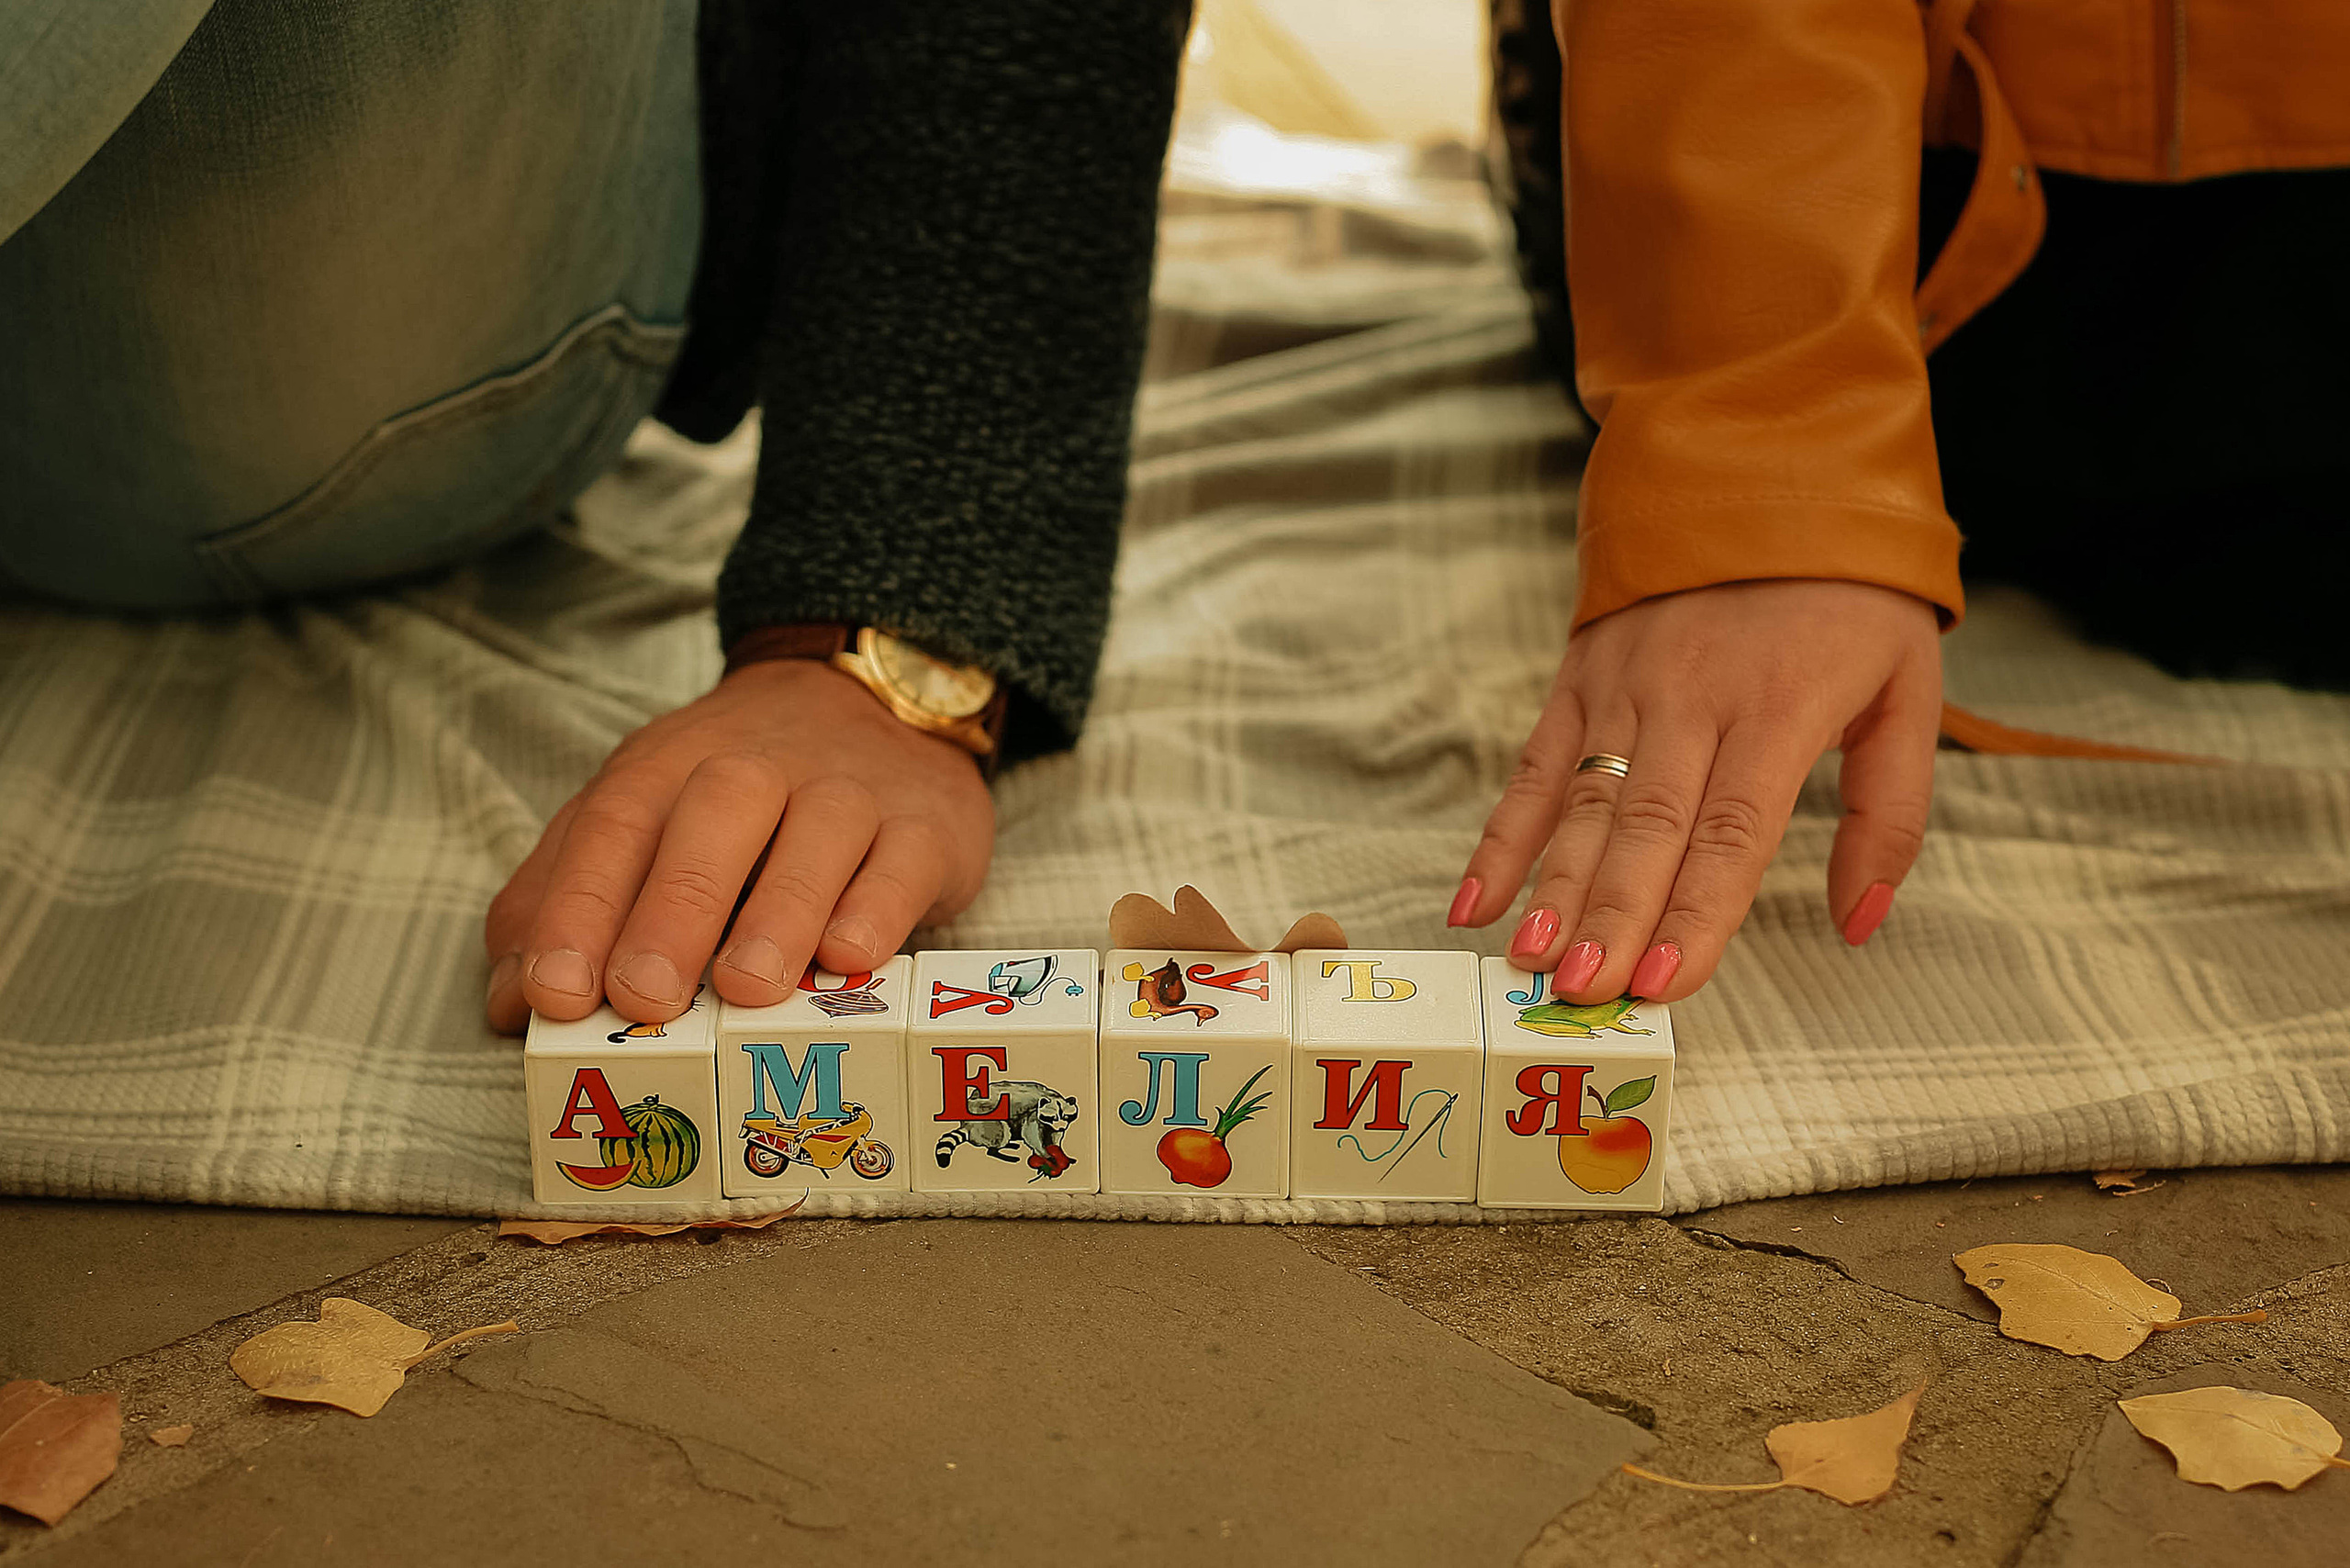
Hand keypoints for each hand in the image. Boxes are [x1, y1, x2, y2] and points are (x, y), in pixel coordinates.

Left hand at [484, 660, 994, 1031]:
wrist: (876, 704)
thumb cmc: (738, 800)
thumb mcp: (638, 825)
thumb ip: (564, 904)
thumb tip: (510, 1002)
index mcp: (666, 770)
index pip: (612, 828)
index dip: (577, 909)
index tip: (553, 993)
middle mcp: (754, 770)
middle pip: (709, 821)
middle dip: (671, 910)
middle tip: (644, 995)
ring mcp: (847, 792)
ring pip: (815, 836)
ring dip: (778, 913)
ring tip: (746, 988)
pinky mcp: (925, 823)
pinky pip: (904, 858)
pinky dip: (877, 907)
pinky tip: (850, 955)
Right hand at [1451, 579, 1941, 1002]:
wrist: (1767, 465)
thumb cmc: (1847, 595)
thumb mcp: (1907, 688)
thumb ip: (1889, 811)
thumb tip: (1860, 922)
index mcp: (1779, 706)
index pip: (1731, 832)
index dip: (1695, 912)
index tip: (1665, 982)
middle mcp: (1692, 698)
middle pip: (1646, 827)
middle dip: (1612, 914)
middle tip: (1581, 992)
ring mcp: (1625, 687)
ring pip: (1583, 804)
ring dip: (1553, 886)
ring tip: (1530, 959)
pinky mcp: (1580, 679)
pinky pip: (1534, 768)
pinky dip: (1500, 837)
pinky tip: (1476, 900)